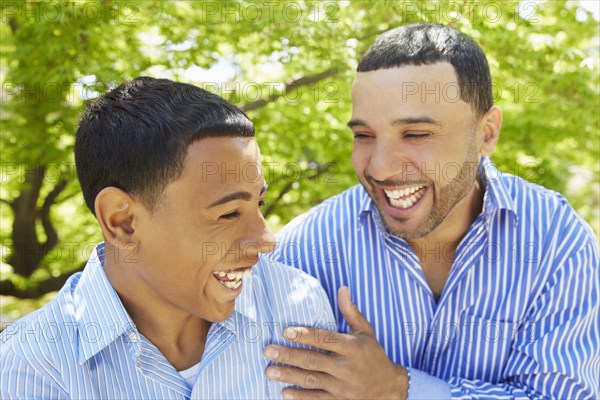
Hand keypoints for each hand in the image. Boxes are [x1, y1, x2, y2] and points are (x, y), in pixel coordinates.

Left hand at [264, 286, 407, 398]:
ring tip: (269, 371)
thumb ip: (351, 312)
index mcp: (352, 347)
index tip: (286, 331)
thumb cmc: (374, 356)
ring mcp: (343, 387)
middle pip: (313, 360)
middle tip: (268, 351)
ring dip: (289, 376)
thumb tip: (342, 288)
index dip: (305, 335)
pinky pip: (317, 399)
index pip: (325, 339)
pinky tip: (284, 393)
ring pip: (311, 380)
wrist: (390, 388)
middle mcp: (347, 367)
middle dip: (289, 355)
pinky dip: (300, 397)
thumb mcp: (366, 332)